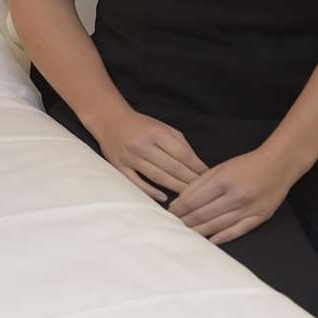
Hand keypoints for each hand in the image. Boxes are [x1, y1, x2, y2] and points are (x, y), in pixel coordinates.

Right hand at [89, 108, 209, 202]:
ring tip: (189, 196)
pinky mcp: (119, 166)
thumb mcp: (162, 126)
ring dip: (175, 187)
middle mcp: (142, 144)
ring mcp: (129, 157)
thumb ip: (179, 142)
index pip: (182, 153)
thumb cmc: (141, 125)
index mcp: (156, 132)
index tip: (207, 176)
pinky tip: (164, 197)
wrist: (109, 120)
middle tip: (203, 191)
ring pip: (157, 176)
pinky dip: (151, 191)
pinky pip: (137, 182)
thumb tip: (196, 164)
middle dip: (189, 180)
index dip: (196, 166)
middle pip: (172, 167)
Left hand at [167, 145, 305, 244]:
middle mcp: (235, 196)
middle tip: (174, 226)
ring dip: (200, 231)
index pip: (194, 199)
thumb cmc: (247, 165)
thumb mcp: (221, 167)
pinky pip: (238, 230)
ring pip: (218, 225)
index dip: (179, 208)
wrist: (279, 165)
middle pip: (204, 214)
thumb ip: (201, 182)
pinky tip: (211, 241)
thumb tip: (181, 199)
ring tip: (187, 234)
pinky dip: (223, 237)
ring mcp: (248, 208)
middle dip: (186, 221)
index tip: (170, 212)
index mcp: (224, 180)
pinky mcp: (259, 217)